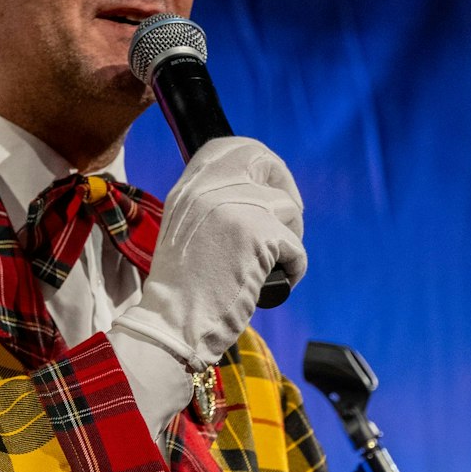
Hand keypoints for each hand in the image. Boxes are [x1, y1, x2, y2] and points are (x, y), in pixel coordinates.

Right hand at [111, 137, 305, 373]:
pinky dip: (294, 268)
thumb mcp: (185, 232)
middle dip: (286, 188)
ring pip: (288, 207)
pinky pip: (296, 245)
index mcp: (188, 188)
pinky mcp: (257, 234)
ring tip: (273, 265)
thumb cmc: (182, 292)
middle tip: (289, 220)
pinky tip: (274, 285)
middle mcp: (208, 190)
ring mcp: (233, 208)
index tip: (270, 183)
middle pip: (265, 161)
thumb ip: (212, 206)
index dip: (259, 159)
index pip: (229, 146)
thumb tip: (259, 194)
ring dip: (291, 238)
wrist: (173, 325)